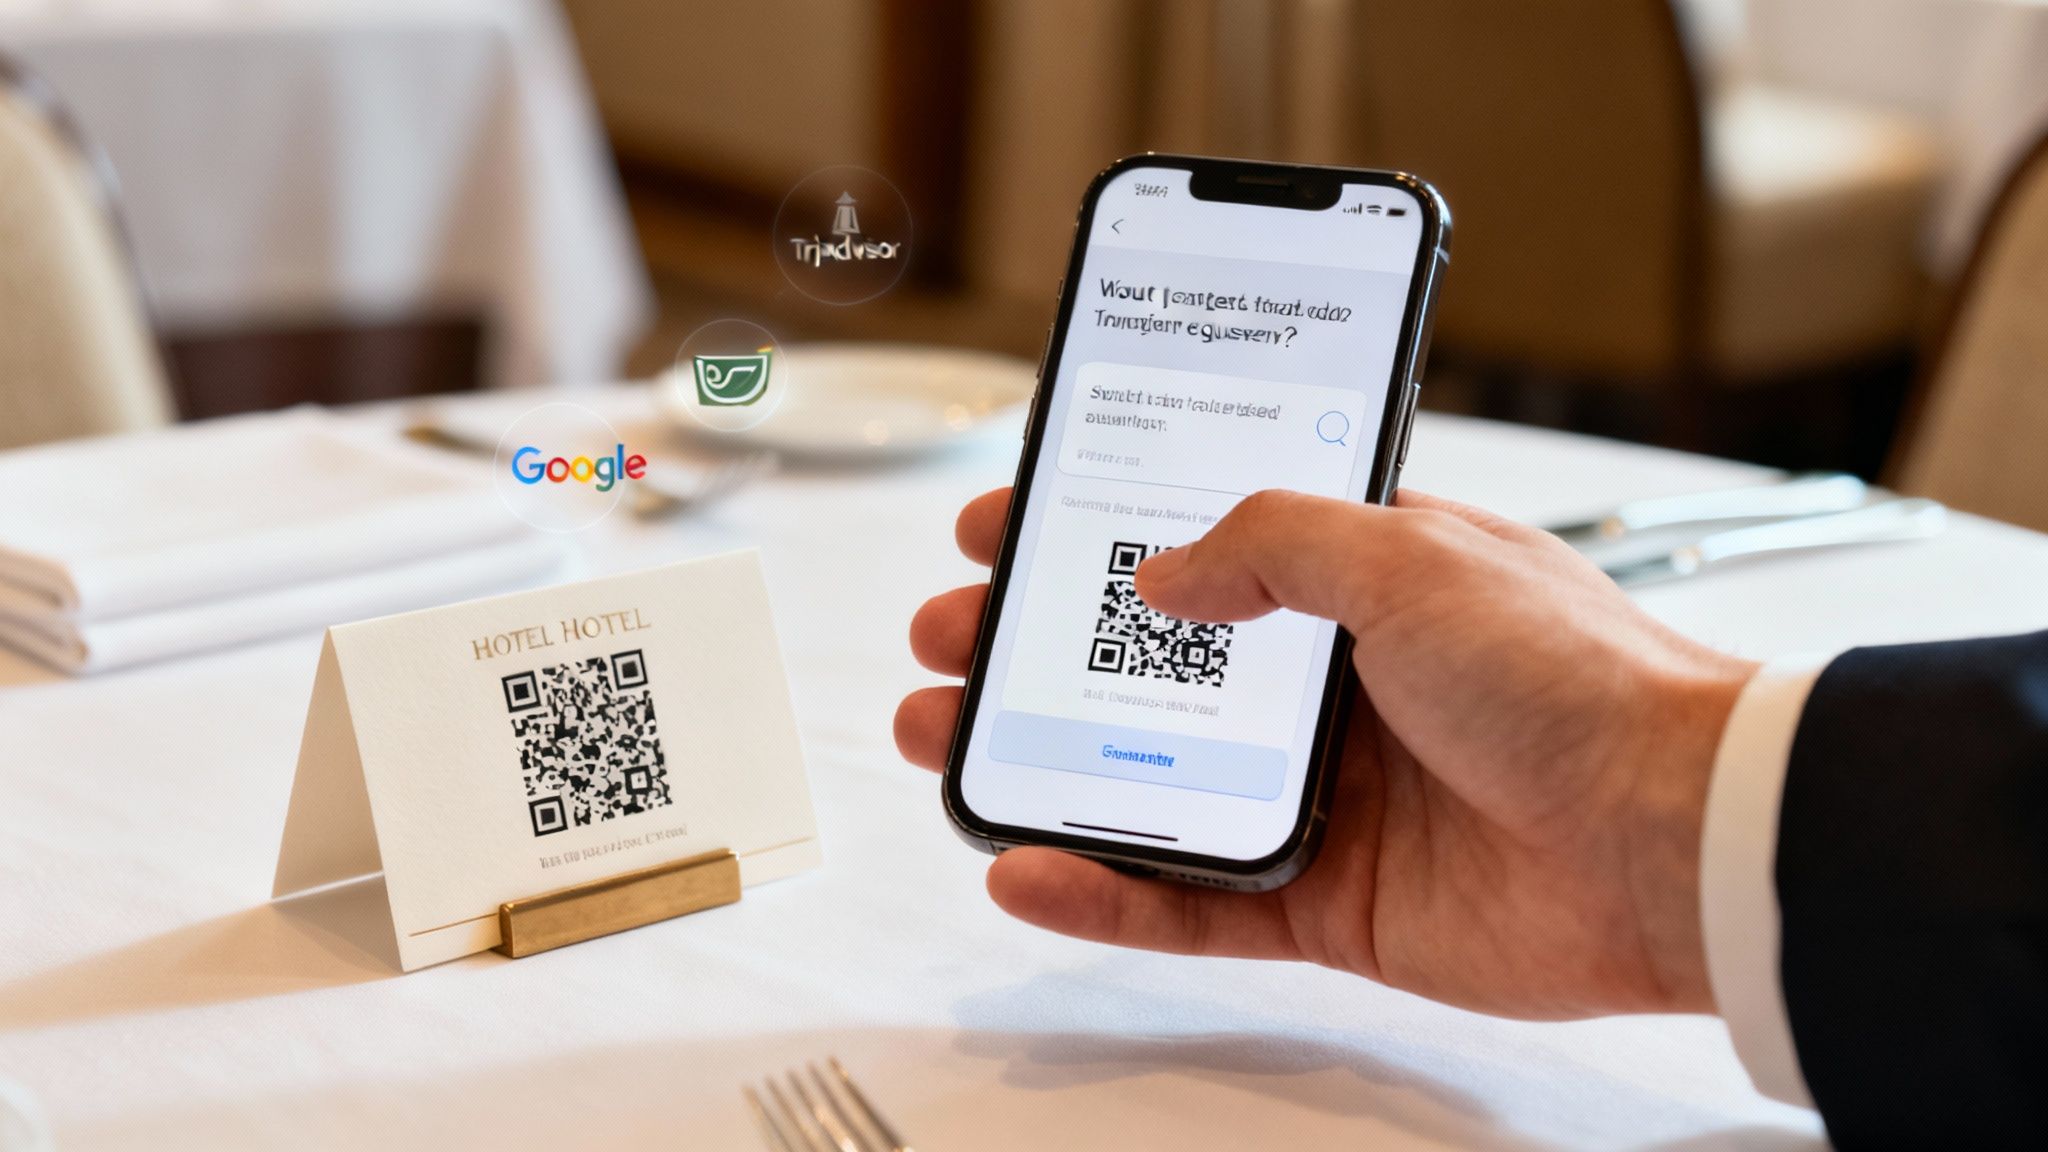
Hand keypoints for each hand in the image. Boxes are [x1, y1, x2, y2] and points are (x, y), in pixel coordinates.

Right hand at [896, 487, 1757, 1019]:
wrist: (1672, 839)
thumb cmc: (1577, 680)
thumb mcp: (1409, 554)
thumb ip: (1272, 545)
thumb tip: (1165, 576)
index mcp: (1361, 583)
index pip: (1197, 549)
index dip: (1095, 536)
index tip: (1005, 529)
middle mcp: (1333, 686)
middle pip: (1147, 671)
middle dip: (1037, 652)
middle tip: (953, 640)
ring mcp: (1324, 797)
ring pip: (1147, 785)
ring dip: (1040, 766)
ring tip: (948, 743)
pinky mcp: (1326, 902)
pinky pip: (1189, 901)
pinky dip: (1103, 892)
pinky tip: (1028, 866)